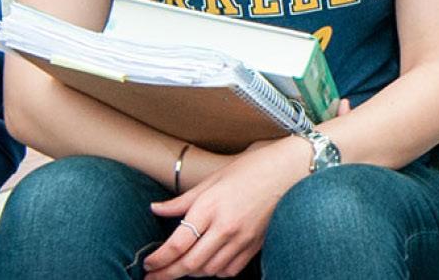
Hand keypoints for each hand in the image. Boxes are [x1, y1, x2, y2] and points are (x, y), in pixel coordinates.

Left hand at [142, 136, 308, 279]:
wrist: (290, 171)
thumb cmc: (251, 169)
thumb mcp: (212, 180)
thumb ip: (182, 200)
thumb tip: (156, 209)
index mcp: (210, 207)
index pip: (178, 243)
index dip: (159, 259)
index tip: (148, 264)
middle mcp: (225, 227)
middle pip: (190, 263)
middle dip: (167, 274)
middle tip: (153, 278)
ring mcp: (242, 239)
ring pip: (209, 270)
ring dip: (190, 274)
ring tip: (178, 270)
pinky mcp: (255, 246)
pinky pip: (230, 270)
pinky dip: (215, 273)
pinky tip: (207, 266)